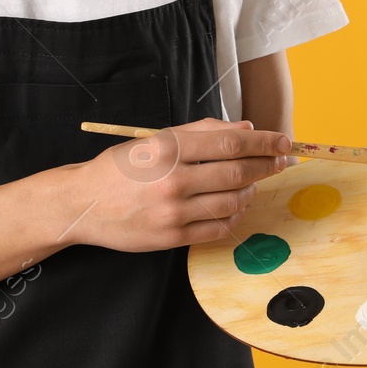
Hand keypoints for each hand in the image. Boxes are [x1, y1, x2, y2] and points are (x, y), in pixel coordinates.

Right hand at [64, 118, 290, 252]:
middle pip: (237, 172)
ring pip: (233, 202)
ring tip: (252, 183)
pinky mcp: (173, 238)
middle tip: (282, 161)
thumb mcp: (155, 139)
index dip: (264, 142)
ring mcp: (174, 212)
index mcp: (168, 149)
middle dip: (267, 165)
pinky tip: (235, 206)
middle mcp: (173, 180)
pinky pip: (219, 228)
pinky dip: (235, 216)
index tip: (283, 141)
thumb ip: (201, 132)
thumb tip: (246, 130)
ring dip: (251, 190)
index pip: (230, 143)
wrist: (84, 203)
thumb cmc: (120, 167)